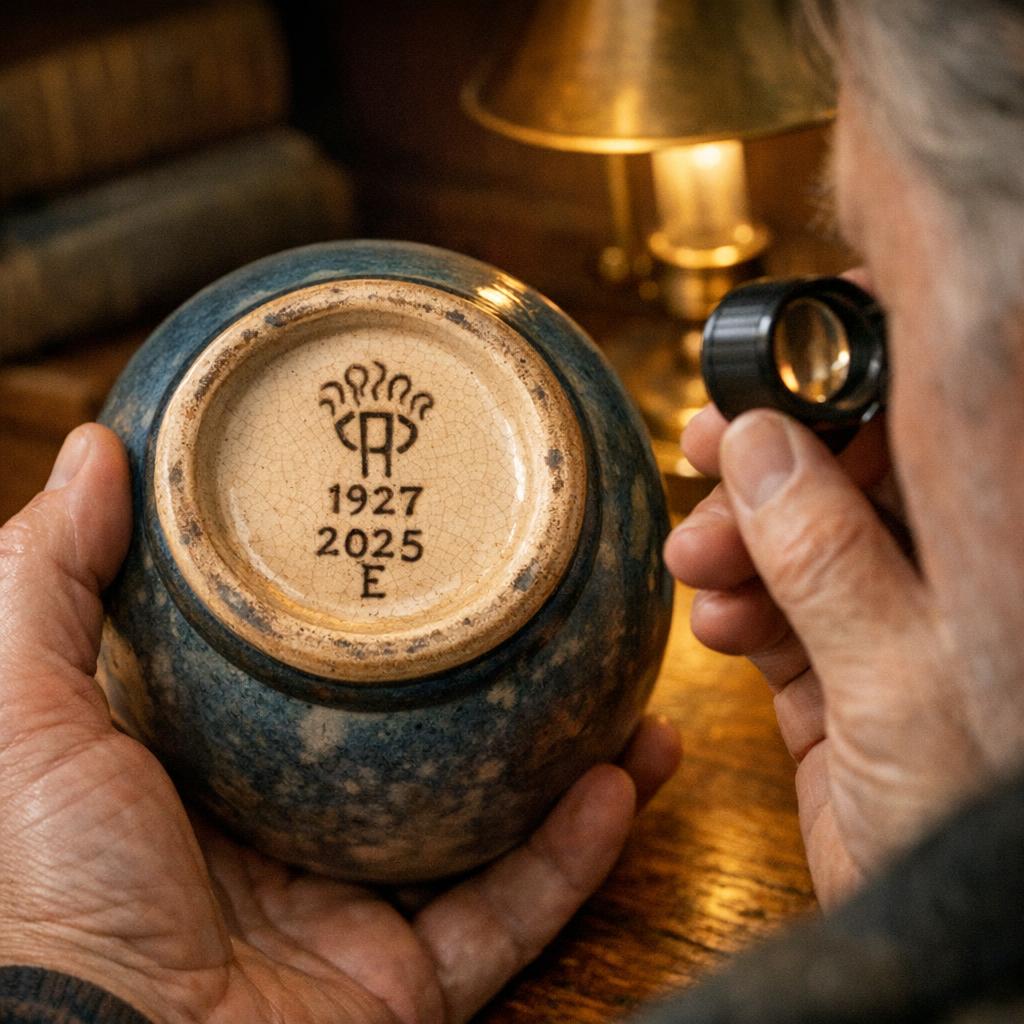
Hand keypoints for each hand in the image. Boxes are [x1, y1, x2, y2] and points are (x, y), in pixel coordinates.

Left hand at [0, 424, 679, 1023]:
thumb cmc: (44, 892)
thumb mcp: (33, 712)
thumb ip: (50, 582)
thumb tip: (100, 450)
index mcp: (222, 776)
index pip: (316, 686)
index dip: (374, 622)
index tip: (425, 551)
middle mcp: (295, 843)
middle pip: (420, 756)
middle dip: (496, 694)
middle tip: (554, 621)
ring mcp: (356, 919)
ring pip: (488, 834)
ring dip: (566, 771)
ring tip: (632, 701)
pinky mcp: (405, 991)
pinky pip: (508, 918)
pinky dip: (570, 859)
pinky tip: (621, 783)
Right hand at [664, 402, 984, 904]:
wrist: (929, 942)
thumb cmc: (967, 819)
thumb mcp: (899, 680)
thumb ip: (828, 557)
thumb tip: (761, 447)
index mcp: (992, 560)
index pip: (933, 431)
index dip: (854, 387)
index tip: (777, 369)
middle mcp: (944, 582)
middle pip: (849, 478)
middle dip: (771, 466)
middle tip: (706, 449)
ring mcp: (888, 628)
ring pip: (799, 544)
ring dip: (738, 544)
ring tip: (697, 560)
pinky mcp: (836, 675)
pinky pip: (775, 614)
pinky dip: (737, 610)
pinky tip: (720, 626)